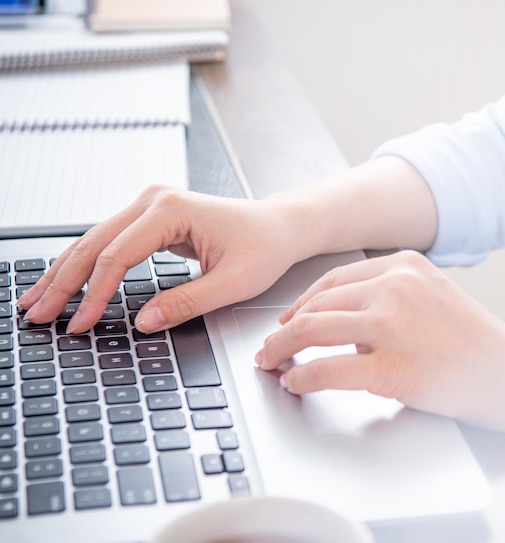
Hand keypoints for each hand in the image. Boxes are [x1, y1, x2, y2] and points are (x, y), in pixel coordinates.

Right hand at [19, 185, 302, 332]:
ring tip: (37, 299)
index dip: (94, 295)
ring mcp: (151, 205)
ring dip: (66, 272)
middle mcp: (155, 200)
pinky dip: (87, 264)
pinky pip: (110, 241)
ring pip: (95, 239)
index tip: (79, 324)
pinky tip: (67, 281)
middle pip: (94, 243)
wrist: (279, 226)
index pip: (117, 256)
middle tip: (36, 314)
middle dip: (63, 282)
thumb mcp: (232, 282)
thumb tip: (142, 322)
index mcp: (171, 210)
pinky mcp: (153, 217)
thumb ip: (186, 303)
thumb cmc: (264, 246)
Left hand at [256, 250, 504, 426]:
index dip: (301, 302)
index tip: (287, 319)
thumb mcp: (431, 294)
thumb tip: (339, 320)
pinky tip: (294, 382)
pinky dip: (302, 376)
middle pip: (317, 304)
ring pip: (313, 329)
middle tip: (269, 346)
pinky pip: (327, 369)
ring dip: (282, 348)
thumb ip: (386, 296)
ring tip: (271, 362)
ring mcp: (392, 324)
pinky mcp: (392, 366)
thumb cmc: (472, 340)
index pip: (333, 279)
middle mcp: (394, 286)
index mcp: (403, 264)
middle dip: (284, 328)